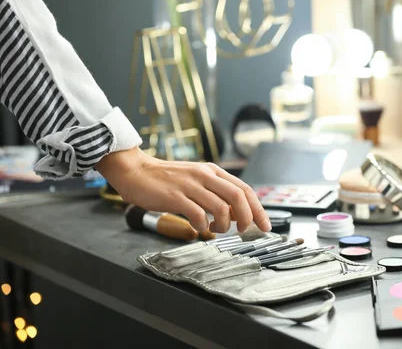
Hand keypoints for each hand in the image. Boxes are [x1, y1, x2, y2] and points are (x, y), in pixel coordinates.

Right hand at [95, 147, 270, 233]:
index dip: (258, 208)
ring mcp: (190, 185)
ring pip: (220, 208)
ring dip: (223, 224)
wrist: (136, 171)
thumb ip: (216, 193)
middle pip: (237, 196)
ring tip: (216, 229)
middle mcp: (204, 175)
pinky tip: (198, 228)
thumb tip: (236, 213)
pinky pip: (197, 215)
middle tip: (243, 230)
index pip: (244, 189)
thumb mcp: (196, 181)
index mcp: (212, 171)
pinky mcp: (174, 197)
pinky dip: (203, 226)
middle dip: (247, 217)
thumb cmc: (166, 179)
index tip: (265, 225)